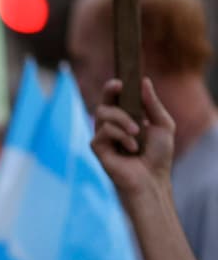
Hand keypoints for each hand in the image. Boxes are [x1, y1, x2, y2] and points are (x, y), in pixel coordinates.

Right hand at [91, 78, 175, 201]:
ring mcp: (102, 136)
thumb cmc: (158, 155)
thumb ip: (152, 104)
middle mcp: (111, 125)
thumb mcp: (163, 124)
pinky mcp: (97, 147)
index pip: (115, 98)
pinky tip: (131, 148)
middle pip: (104, 102)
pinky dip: (120, 136)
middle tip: (118, 86)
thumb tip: (143, 81)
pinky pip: (104, 131)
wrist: (152, 178)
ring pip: (103, 113)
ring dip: (123, 120)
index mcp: (126, 118)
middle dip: (110, 92)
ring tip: (137, 133)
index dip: (113, 87)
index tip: (121, 80)